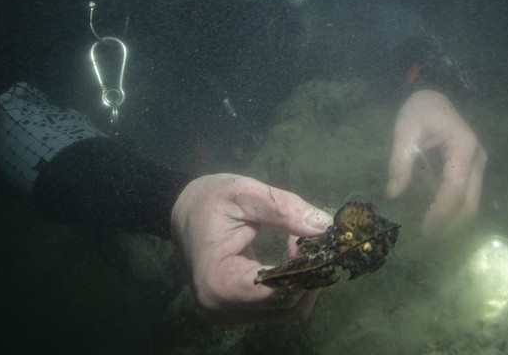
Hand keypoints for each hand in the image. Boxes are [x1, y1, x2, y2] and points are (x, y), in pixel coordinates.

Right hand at [171, 173, 331, 322]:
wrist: (182, 212)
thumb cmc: (209, 200)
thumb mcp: (245, 193)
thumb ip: (284, 209)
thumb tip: (325, 227)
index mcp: (219, 282)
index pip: (278, 291)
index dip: (305, 268)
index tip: (314, 239)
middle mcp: (222, 309)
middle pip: (286, 305)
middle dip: (307, 273)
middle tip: (310, 237)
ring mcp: (230, 314)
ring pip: (288, 310)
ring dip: (303, 279)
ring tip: (296, 244)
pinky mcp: (238, 311)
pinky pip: (278, 307)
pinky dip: (292, 285)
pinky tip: (288, 258)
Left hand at [386, 90, 486, 234]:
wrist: (434, 97)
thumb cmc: (420, 109)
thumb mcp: (405, 129)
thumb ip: (400, 161)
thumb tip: (393, 194)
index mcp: (464, 147)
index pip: (455, 188)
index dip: (441, 212)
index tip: (424, 229)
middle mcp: (478, 159)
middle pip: (470, 202)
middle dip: (450, 224)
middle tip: (426, 239)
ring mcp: (478, 165)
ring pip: (472, 203)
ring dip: (453, 220)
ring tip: (429, 233)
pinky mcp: (472, 170)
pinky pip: (466, 196)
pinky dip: (453, 210)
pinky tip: (435, 218)